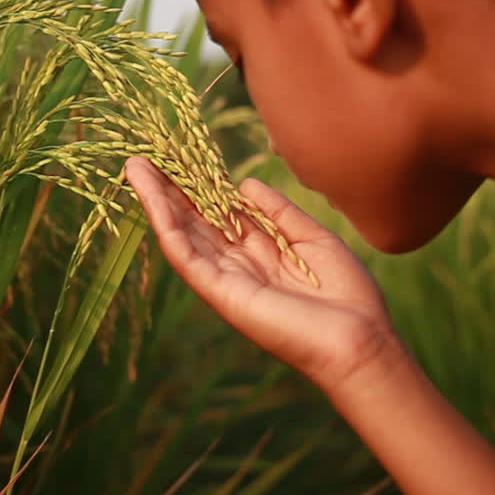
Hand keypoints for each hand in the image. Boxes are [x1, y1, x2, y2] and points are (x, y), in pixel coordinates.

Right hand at [125, 157, 402, 392]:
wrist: (359, 338)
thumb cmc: (346, 294)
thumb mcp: (313, 239)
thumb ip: (279, 212)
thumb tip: (244, 185)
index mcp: (261, 252)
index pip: (220, 213)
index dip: (200, 185)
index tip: (180, 156)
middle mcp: (238, 264)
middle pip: (194, 220)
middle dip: (168, 189)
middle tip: (142, 157)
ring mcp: (226, 279)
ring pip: (182, 234)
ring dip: (157, 201)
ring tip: (136, 168)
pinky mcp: (221, 293)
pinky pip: (186, 256)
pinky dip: (167, 227)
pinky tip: (153, 200)